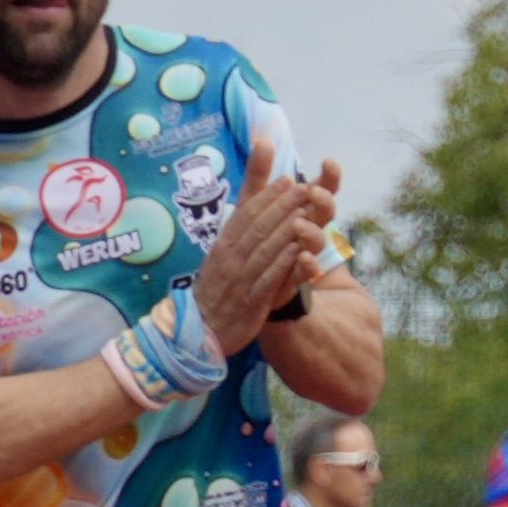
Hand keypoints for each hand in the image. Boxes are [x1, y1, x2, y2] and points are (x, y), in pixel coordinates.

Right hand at [198, 158, 340, 352]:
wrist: (202, 327)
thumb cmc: (218, 286)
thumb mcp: (224, 253)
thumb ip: (240, 227)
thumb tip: (249, 200)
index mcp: (224, 244)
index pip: (247, 214)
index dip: (268, 196)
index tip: (289, 179)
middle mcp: (230, 258)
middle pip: (257, 227)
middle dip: (281, 206)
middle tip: (304, 188)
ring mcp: (240, 280)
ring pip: (263, 250)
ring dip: (284, 230)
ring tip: (305, 212)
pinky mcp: (250, 303)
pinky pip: (267, 280)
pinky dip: (282, 265)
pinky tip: (298, 251)